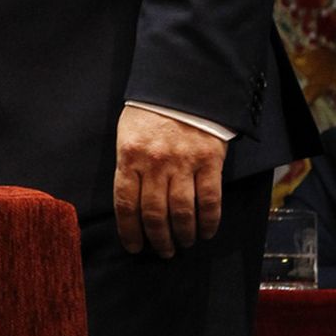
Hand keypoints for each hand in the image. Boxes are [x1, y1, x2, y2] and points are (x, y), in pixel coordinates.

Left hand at [114, 107, 225, 256]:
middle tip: (162, 251)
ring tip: (183, 244)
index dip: (129, 232)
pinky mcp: (209, 162)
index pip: (126, 204)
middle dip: (158, 240)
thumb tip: (131, 205)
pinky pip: (209, 201)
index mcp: (130, 155)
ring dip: (182, 235)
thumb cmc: (151, 112)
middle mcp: (155, 163)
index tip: (134, 247)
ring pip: (181, 212)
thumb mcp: (128, 133)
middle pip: (154, 214)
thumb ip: (129, 166)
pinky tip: (205, 233)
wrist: (183, 84)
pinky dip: (208, 222)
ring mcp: (183, 163)